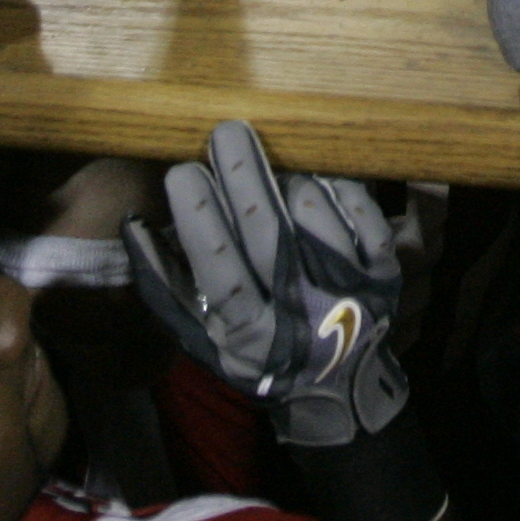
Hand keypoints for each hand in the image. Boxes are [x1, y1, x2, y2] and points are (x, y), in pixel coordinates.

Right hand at [124, 120, 409, 447]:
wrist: (336, 389)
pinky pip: (364, 221)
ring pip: (315, 222)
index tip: (180, 171)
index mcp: (252, 333)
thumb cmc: (259, 355)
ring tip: (268, 154)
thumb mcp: (205, 338)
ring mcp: (349, 295)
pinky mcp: (384, 276)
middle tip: (225, 131)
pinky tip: (316, 170)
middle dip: (243, 177)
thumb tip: (135, 225)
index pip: (219, 268)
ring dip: (288, 180)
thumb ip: (167, 286)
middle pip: (268, 235)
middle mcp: (301, 314)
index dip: (199, 217)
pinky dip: (340, 189)